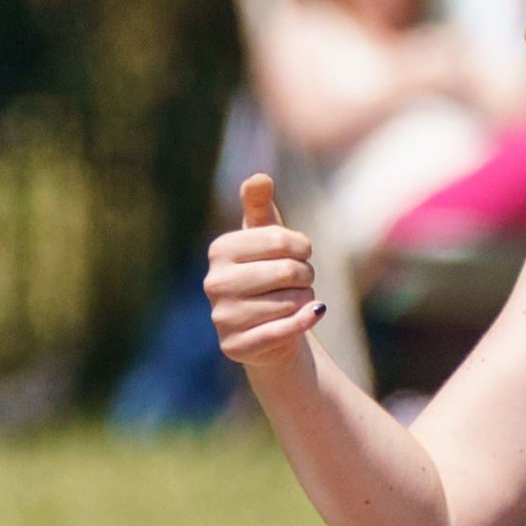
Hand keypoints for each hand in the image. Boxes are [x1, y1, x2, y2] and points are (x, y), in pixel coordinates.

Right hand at [206, 173, 326, 369]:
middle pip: (287, 272)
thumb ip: (259, 204)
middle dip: (306, 275)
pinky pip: (283, 331)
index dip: (303, 247)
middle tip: (300, 280)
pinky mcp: (235, 347)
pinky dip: (305, 322)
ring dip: (306, 300)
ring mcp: (222, 317)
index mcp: (219, 250)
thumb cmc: (268, 275)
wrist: (269, 331)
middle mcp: (214, 283)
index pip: (280, 240)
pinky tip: (311, 315)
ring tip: (294, 301)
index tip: (301, 253)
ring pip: (290, 302)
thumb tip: (259, 178)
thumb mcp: (264, 237)